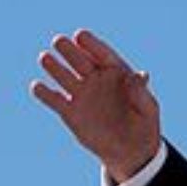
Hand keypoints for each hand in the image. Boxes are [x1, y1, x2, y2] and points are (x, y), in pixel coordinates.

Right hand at [30, 29, 161, 181]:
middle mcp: (96, 80)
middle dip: (70, 51)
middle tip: (59, 41)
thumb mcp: (149, 109)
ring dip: (54, 67)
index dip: (92, 44)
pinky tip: (37, 87)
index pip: (102, 54)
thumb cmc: (144, 126)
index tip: (80, 35)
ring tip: (45, 58)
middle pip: (80, 61)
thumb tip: (140, 75)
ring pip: (64, 77)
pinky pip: (54, 100)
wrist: (131, 150)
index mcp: (117, 74)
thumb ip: (142, 92)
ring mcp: (82, 94)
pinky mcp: (70, 112)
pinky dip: (45, 94)